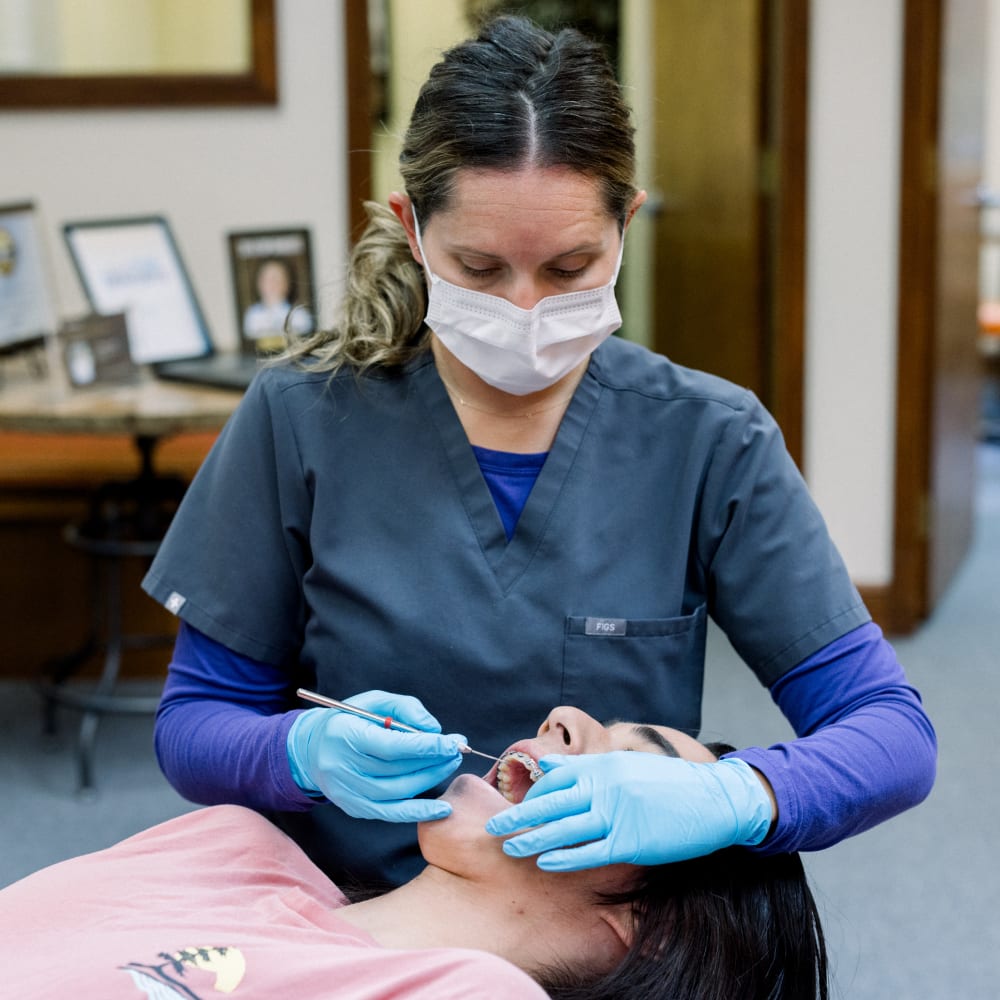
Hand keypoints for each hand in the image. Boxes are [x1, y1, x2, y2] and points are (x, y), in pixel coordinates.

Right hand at [286, 690, 464, 822]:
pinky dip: (418, 812)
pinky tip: (442, 808)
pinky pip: (391, 813)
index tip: (450, 741)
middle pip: (396, 770)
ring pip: (397, 792)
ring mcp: (347, 792)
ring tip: (450, 764)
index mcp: (345, 735)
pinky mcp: (354, 808)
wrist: (312, 750)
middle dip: (433, 761)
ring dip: (430, 780)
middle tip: (456, 750)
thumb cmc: (349, 720)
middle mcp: (343, 767)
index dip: (424, 746)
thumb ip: (405, 708)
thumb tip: (434, 729)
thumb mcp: (373, 701)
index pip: (390, 746)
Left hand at [485, 752, 772, 869]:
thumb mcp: (626, 765)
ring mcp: (617, 814)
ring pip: (564, 828)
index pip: (555, 778)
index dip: (532, 794)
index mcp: (604, 765)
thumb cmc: (669, 784)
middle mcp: (606, 786)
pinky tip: (545, 862)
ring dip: (533, 839)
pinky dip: (564, 857)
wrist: (715, 800)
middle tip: (494, 827)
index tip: (518, 807)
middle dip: (518, 816)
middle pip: (551, 802)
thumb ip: (588, 768)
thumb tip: (550, 767)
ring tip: (511, 847)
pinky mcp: (631, 842)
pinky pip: (589, 852)